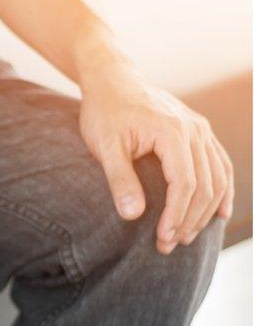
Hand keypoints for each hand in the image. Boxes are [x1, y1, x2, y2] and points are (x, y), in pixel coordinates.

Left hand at [80, 65, 232, 253]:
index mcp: (172, 132)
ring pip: (217, 177)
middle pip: (205, 185)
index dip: (176, 215)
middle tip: (169, 246)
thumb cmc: (104, 111)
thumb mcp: (104, 145)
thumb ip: (119, 179)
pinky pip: (219, 164)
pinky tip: (219, 213)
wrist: (112, 79)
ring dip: (206, 211)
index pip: (184, 184)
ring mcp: (200, 129)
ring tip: (185, 236)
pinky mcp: (199, 131)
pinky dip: (222, 190)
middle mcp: (194, 129)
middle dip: (189, 219)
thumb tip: (132, 216)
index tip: (163, 239)